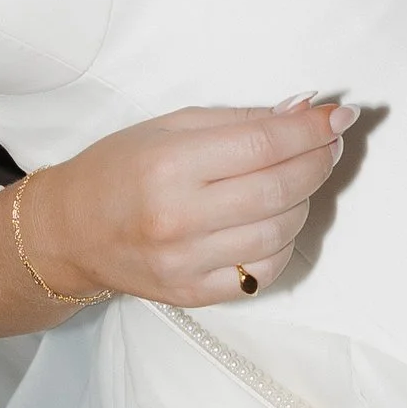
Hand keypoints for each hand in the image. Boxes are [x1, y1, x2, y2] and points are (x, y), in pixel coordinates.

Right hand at [17, 98, 356, 307]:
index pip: (263, 144)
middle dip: (319, 161)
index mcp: (170, 164)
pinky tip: (276, 221)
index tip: (338, 116)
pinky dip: (284, 244)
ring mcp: (187, 262)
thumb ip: (240, 121)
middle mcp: (179, 217)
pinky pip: (263, 273)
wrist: (68, 232)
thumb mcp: (170, 126)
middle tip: (330, 143)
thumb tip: (306, 113)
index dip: (311, 130)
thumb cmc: (117, 170)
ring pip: (280, 233)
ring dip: (305, 202)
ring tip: (299, 180)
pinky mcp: (195, 294)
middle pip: (280, 189)